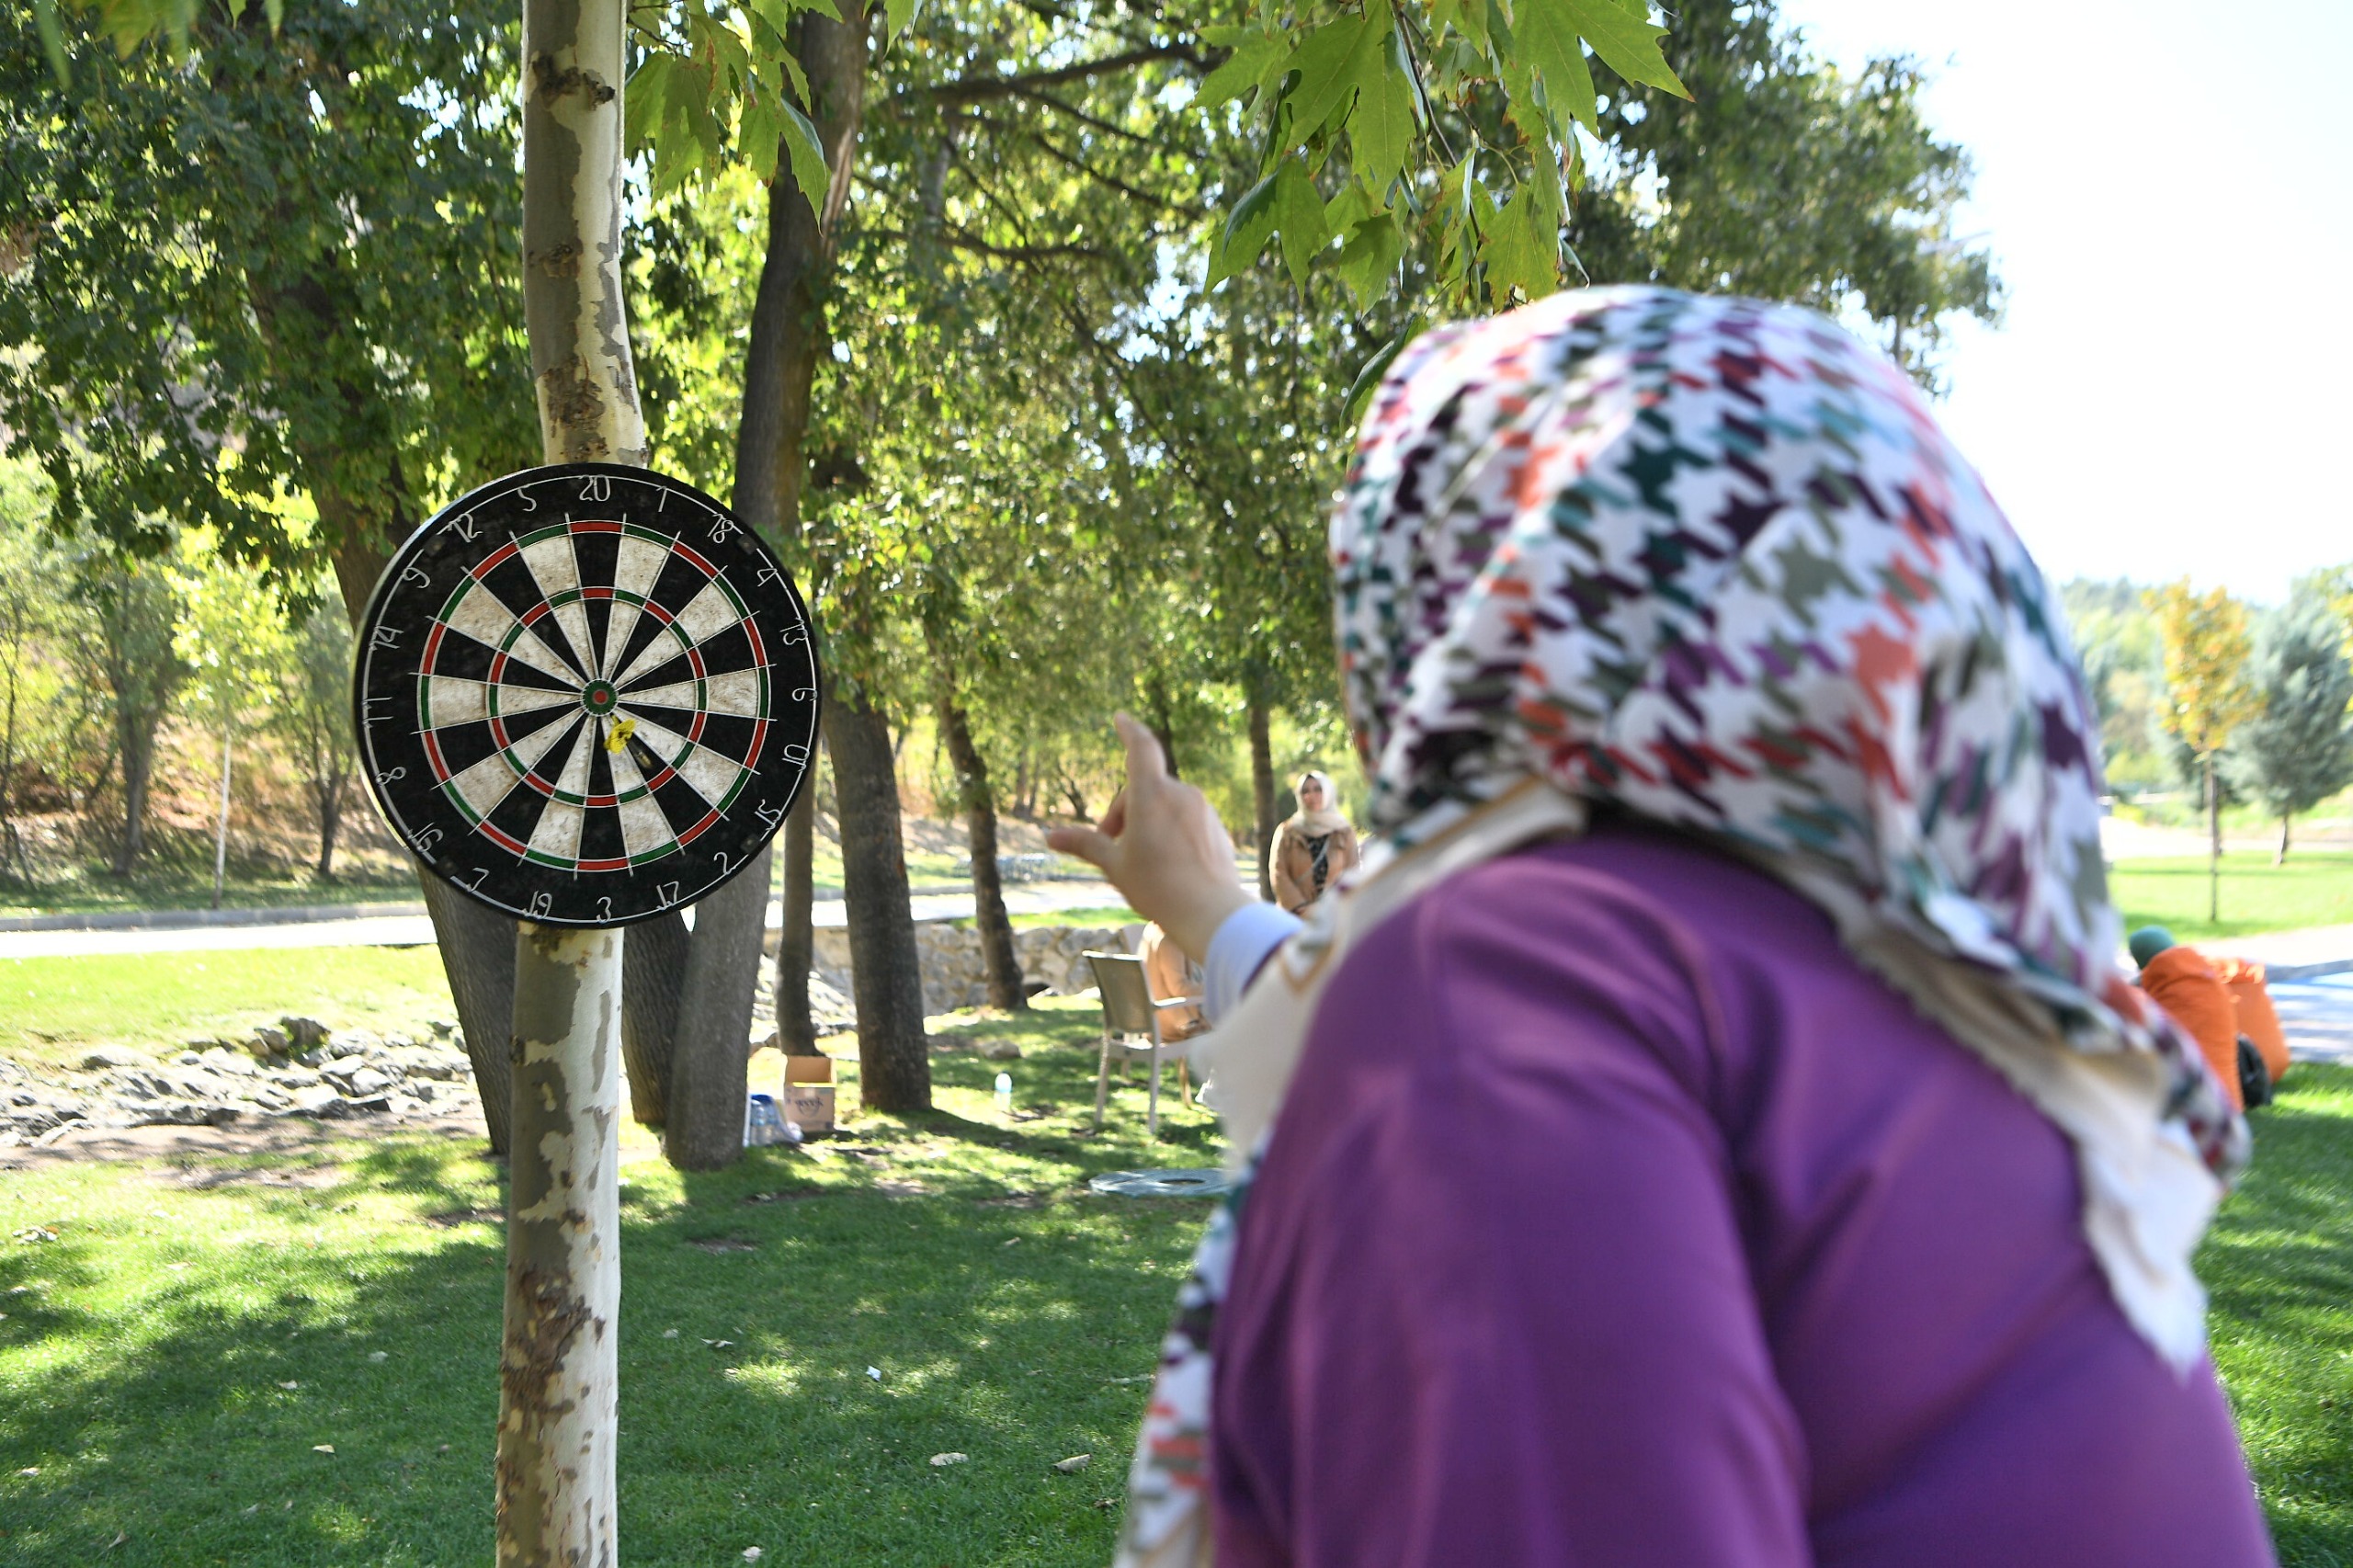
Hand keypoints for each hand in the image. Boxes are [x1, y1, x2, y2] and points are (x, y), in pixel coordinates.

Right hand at [1046, 713, 1251, 963]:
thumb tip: (1050, 836)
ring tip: (1142, 860)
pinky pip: (1188, 821)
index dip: (1129, 730)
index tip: (1121, 718)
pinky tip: (1169, 866)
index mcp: (1152, 795)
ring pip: (1167, 805)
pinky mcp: (1217, 828)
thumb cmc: (1158, 888)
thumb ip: (1085, 844)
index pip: (1140, 748)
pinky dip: (1173, 832)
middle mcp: (1181, 795)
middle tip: (1113, 845)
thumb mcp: (1115, 866)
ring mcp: (1203, 810)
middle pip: (1145, 789)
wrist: (1212, 913)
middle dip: (1125, 811)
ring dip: (1150, 821)